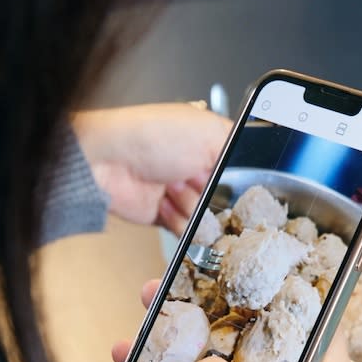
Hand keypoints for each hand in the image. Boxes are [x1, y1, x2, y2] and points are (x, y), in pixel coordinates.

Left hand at [74, 104, 232, 233]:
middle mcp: (193, 167)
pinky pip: (186, 230)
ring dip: (192, 206)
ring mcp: (178, 191)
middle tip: (198, 181)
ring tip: (173, 187)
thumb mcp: (209, 131)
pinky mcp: (164, 214)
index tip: (235, 180)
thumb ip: (239, 146)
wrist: (107, 160)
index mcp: (207, 143)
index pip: (238, 168)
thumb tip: (254, 161)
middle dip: (215, 195)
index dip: (240, 178)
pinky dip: (179, 221)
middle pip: (225, 197)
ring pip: (207, 216)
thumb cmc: (150, 135)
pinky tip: (164, 202)